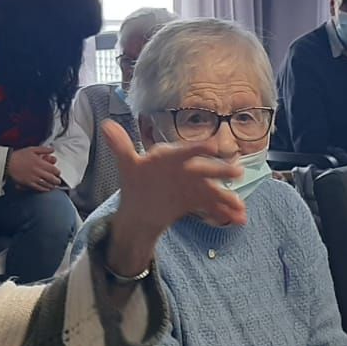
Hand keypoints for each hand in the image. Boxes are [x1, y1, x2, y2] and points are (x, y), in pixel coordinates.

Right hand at [7, 146, 62, 191]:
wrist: (8, 163)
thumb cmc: (19, 156)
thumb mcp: (32, 149)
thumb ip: (43, 149)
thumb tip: (52, 149)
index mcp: (40, 163)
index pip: (53, 169)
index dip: (57, 172)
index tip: (58, 172)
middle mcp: (38, 171)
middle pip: (52, 178)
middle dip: (57, 180)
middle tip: (58, 181)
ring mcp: (34, 178)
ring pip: (46, 184)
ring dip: (52, 185)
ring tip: (54, 185)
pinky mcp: (28, 183)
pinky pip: (39, 188)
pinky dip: (44, 189)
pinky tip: (46, 189)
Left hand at [104, 121, 240, 275]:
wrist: (141, 206)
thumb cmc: (136, 181)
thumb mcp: (128, 166)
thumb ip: (121, 147)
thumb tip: (106, 125)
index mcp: (171, 156)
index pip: (186, 150)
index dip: (199, 148)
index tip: (214, 145)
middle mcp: (186, 168)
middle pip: (205, 169)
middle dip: (221, 171)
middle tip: (237, 172)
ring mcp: (194, 185)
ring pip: (213, 189)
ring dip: (228, 197)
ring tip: (240, 208)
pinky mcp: (197, 200)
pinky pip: (212, 205)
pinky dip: (224, 212)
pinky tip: (237, 220)